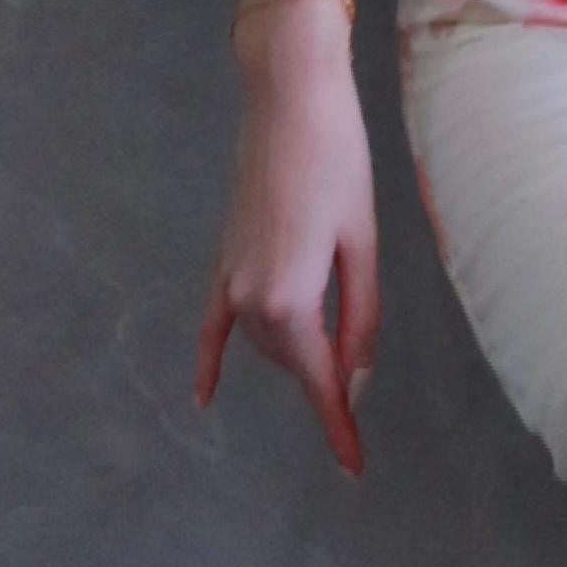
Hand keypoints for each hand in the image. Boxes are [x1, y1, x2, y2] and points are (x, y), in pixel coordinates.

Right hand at [194, 7, 380, 477]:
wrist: (289, 96)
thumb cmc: (339, 161)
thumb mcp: (361, 243)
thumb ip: (359, 318)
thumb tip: (353, 382)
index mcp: (291, 299)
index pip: (319, 381)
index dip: (339, 427)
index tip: (355, 470)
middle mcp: (250, 298)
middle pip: (294, 359)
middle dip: (327, 377)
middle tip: (364, 389)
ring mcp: (229, 277)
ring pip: (267, 340)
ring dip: (297, 354)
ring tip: (335, 364)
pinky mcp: (222, 257)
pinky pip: (212, 323)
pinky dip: (209, 360)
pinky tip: (202, 397)